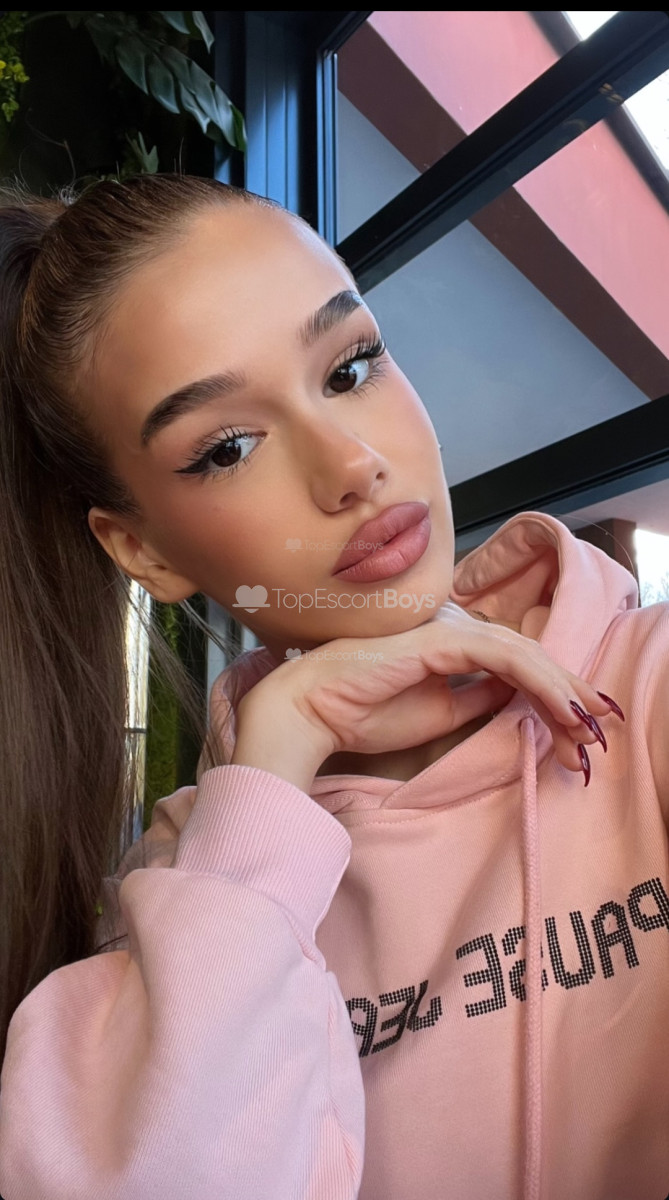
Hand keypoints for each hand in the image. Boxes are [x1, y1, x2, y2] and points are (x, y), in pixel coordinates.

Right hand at [232, 603, 614, 784]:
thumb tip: (517, 697)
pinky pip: (505, 657)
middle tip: (597, 733)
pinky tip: (561, 706)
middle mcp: (455, 632)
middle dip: (568, 695)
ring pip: (524, 654)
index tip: (578, 733)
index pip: (515, 665)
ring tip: (587, 725)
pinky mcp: (441, 640)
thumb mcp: (437, 714)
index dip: (552, 694)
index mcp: (452, 648)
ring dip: (562, 690)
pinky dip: (539, 680)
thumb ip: (477, 699)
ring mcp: (448, 632)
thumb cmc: (361, 714)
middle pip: (529, 657)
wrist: (310, 711)